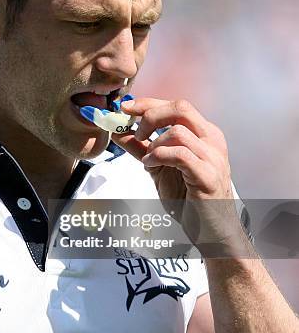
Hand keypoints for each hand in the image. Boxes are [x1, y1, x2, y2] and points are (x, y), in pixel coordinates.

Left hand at [111, 97, 241, 250]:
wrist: (210, 229)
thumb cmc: (188, 197)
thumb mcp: (159, 167)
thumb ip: (141, 148)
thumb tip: (118, 131)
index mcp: (204, 133)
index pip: (177, 105)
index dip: (148, 103)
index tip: (125, 107)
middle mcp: (212, 140)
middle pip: (181, 108)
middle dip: (150, 115)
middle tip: (135, 131)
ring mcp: (213, 157)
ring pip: (178, 131)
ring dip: (154, 143)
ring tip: (147, 160)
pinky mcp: (208, 176)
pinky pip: (180, 154)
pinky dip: (159, 157)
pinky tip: (151, 166)